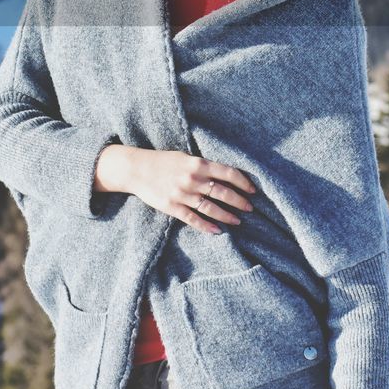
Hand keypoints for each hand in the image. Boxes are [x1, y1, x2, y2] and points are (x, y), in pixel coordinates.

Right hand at [94, 144, 257, 233]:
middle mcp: (192, 179)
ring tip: (238, 221)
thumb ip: (203, 165)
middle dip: (239, 201)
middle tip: (250, 208)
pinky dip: (206, 226)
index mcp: (197, 163)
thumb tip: (225, 175)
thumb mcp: (184, 157)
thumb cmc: (162, 161)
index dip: (243, 182)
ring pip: (211, 208)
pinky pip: (193, 219)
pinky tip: (217, 231)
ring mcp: (182, 194)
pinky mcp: (172, 207)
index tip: (253, 190)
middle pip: (223, 192)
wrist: (135, 169)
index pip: (228, 173)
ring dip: (227, 216)